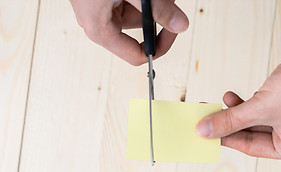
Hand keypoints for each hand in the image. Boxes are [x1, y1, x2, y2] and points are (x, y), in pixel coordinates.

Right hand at [70, 0, 188, 65]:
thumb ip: (158, 8)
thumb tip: (180, 25)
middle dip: (157, 13)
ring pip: (137, 12)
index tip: (173, 30)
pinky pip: (129, 2)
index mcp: (100, 31)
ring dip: (151, 2)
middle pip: (140, 29)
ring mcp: (100, 10)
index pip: (137, 55)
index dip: (160, 46)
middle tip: (169, 0)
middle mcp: (98, 24)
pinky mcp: (102, 0)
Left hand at [196, 30, 280, 159]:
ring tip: (220, 102)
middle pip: (251, 133)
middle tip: (208, 118)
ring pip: (254, 119)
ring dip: (235, 111)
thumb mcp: (260, 108)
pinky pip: (260, 107)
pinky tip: (231, 97)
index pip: (251, 148)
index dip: (226, 139)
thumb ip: (230, 121)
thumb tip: (205, 130)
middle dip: (229, 123)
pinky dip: (245, 103)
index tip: (206, 135)